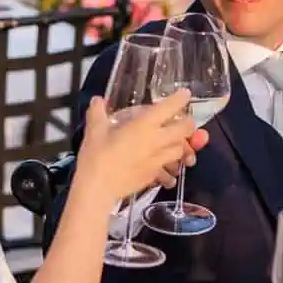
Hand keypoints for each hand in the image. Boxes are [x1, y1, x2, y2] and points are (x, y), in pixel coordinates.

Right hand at [77, 90, 203, 202]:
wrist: (98, 188)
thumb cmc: (97, 156)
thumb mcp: (94, 130)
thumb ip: (97, 112)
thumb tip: (97, 100)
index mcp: (144, 125)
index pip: (169, 107)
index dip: (180, 99)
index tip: (185, 94)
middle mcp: (156, 140)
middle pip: (185, 130)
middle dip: (189, 124)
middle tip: (185, 122)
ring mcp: (158, 160)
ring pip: (181, 151)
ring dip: (181, 147)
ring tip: (176, 146)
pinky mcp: (154, 175)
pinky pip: (170, 172)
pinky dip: (171, 171)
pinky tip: (166, 173)